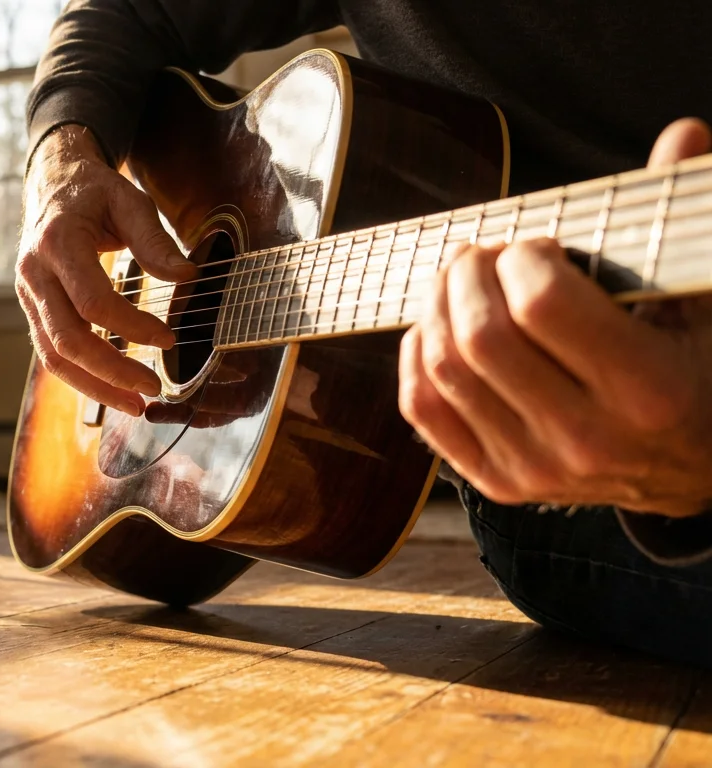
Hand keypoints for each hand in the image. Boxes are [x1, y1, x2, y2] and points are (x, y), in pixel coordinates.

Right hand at [15, 125, 196, 416]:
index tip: (168, 338)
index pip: (92, 301)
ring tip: (134, 404)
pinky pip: (51, 352)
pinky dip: (81, 376)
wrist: (51, 183)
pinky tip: (112, 389)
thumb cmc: (93, 192)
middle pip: (67, 340)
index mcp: (58, 243)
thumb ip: (155, 240)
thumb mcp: (129, 200)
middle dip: (110, 372)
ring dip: (94, 387)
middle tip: (151, 389)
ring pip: (53, 356)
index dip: (131, 326)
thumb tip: (187, 276)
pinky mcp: (32, 310)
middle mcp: (34, 274)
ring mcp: (27, 295)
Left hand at [399, 118, 711, 517]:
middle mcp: (588, 438)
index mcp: (650, 390)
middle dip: (467, 275)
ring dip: (437, 306)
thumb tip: (682, 135)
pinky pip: (425, 411)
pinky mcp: (500, 482)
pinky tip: (434, 324)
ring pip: (445, 370)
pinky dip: (416, 356)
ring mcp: (537, 468)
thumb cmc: (702, 367)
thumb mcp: (706, 298)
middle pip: (481, 338)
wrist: (701, 471)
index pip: (543, 305)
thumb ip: (682, 224)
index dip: (522, 257)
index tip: (533, 244)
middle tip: (480, 252)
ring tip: (458, 278)